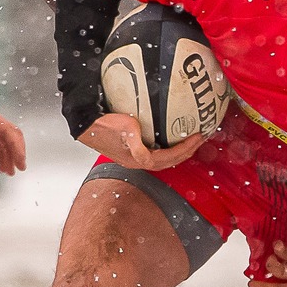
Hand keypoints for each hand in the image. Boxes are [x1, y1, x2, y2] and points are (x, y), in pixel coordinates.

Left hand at [0, 83, 26, 175]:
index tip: (19, 159)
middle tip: (20, 168)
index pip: (7, 130)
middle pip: (12, 135)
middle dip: (18, 151)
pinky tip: (1, 165)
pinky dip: (2, 155)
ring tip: (9, 172)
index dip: (15, 145)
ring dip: (10, 156)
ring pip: (6, 141)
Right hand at [75, 111, 204, 171]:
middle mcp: (137, 161)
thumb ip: (135, 146)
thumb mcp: (123, 132)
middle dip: (186, 151)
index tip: (198, 138)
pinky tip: (170, 136)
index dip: (185, 150)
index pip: (168, 158)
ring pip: (162, 158)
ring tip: (189, 140)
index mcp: (137, 159)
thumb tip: (146, 158)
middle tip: (199, 139)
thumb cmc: (103, 125)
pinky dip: (167, 146)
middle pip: (168, 161)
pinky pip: (155, 150)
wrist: (86, 125)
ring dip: (178, 150)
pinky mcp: (131, 149)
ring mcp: (134, 156)